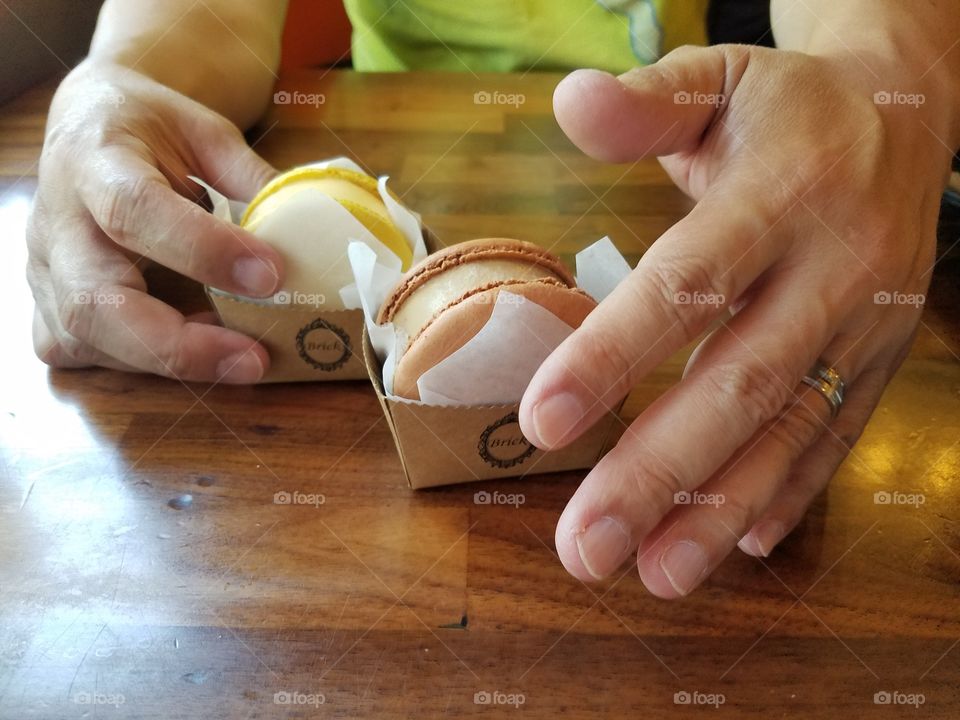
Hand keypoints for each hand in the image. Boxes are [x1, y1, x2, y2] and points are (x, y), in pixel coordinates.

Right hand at [27, 60, 282, 380]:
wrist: (89, 125)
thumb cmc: (151, 128)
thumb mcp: (206, 131)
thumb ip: (252, 180)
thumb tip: (315, 233)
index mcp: (94, 161)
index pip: (135, 211)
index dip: (202, 250)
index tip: (271, 275)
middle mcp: (57, 224)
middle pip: (94, 301)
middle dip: (178, 343)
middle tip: (254, 359)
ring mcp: (44, 272)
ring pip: (87, 338)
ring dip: (171, 360)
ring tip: (243, 358)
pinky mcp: (48, 306)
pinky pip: (83, 352)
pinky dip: (142, 366)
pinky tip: (197, 352)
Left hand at [520, 45, 952, 595]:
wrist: (908, 119)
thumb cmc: (786, 109)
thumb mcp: (718, 79)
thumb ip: (646, 102)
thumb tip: (567, 101)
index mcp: (782, 193)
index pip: (688, 285)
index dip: (613, 356)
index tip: (540, 424)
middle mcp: (833, 267)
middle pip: (739, 383)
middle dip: (659, 474)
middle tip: (584, 548)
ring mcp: (866, 323)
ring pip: (791, 429)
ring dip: (720, 511)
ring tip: (654, 575)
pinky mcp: (880, 357)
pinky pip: (837, 433)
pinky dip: (792, 491)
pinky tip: (746, 543)